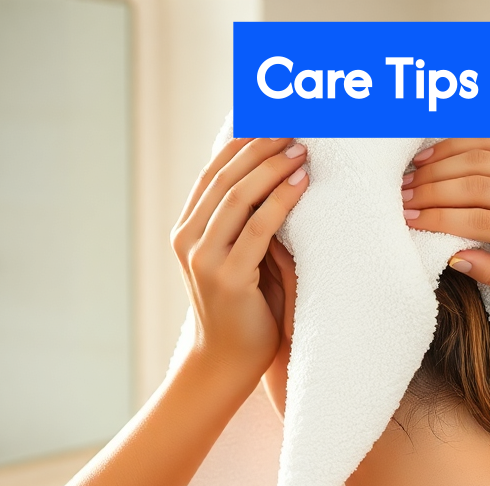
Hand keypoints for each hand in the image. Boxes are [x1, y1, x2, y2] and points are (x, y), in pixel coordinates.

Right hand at [171, 138, 307, 378]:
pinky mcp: (227, 278)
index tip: (272, 121)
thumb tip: (280, 173)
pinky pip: (257, 228)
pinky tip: (302, 183)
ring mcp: (203, 258)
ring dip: (273, 167)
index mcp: (187, 228)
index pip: (212, 172)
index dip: (242, 143)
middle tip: (294, 129)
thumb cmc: (246, 306)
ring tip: (302, 150)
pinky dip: (281, 200)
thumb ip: (249, 221)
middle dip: (260, 147)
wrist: (230, 360)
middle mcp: (188, 239)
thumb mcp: (243, 254)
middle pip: (224, 177)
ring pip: (237, 197)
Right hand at [402, 136, 489, 297]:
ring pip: (482, 158)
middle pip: (476, 185)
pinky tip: (433, 155)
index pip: (481, 221)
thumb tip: (454, 259)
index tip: (409, 221)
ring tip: (410, 177)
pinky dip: (460, 144)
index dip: (440, 219)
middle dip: (432, 190)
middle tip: (400, 198)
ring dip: (439, 165)